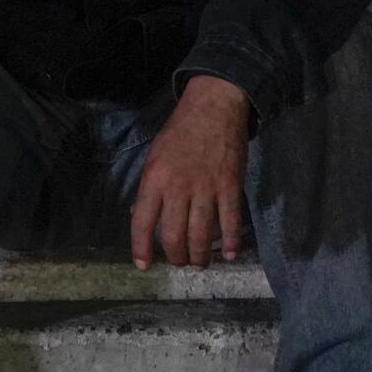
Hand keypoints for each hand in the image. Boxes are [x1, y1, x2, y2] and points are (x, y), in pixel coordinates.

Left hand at [130, 76, 249, 269]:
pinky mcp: (230, 186)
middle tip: (179, 262)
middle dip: (175, 257)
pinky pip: (230, 221)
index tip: (143, 265)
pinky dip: (230, 242)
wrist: (214, 106)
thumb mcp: (155, 155)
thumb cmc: (180, 130)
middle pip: (173, 235)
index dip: (141, 248)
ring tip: (199, 262)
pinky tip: (228, 255)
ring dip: (199, 256)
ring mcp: (206, 188)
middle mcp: (178, 187)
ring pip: (200, 235)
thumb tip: (140, 215)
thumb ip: (148, 187)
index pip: (142, 222)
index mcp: (155, 178)